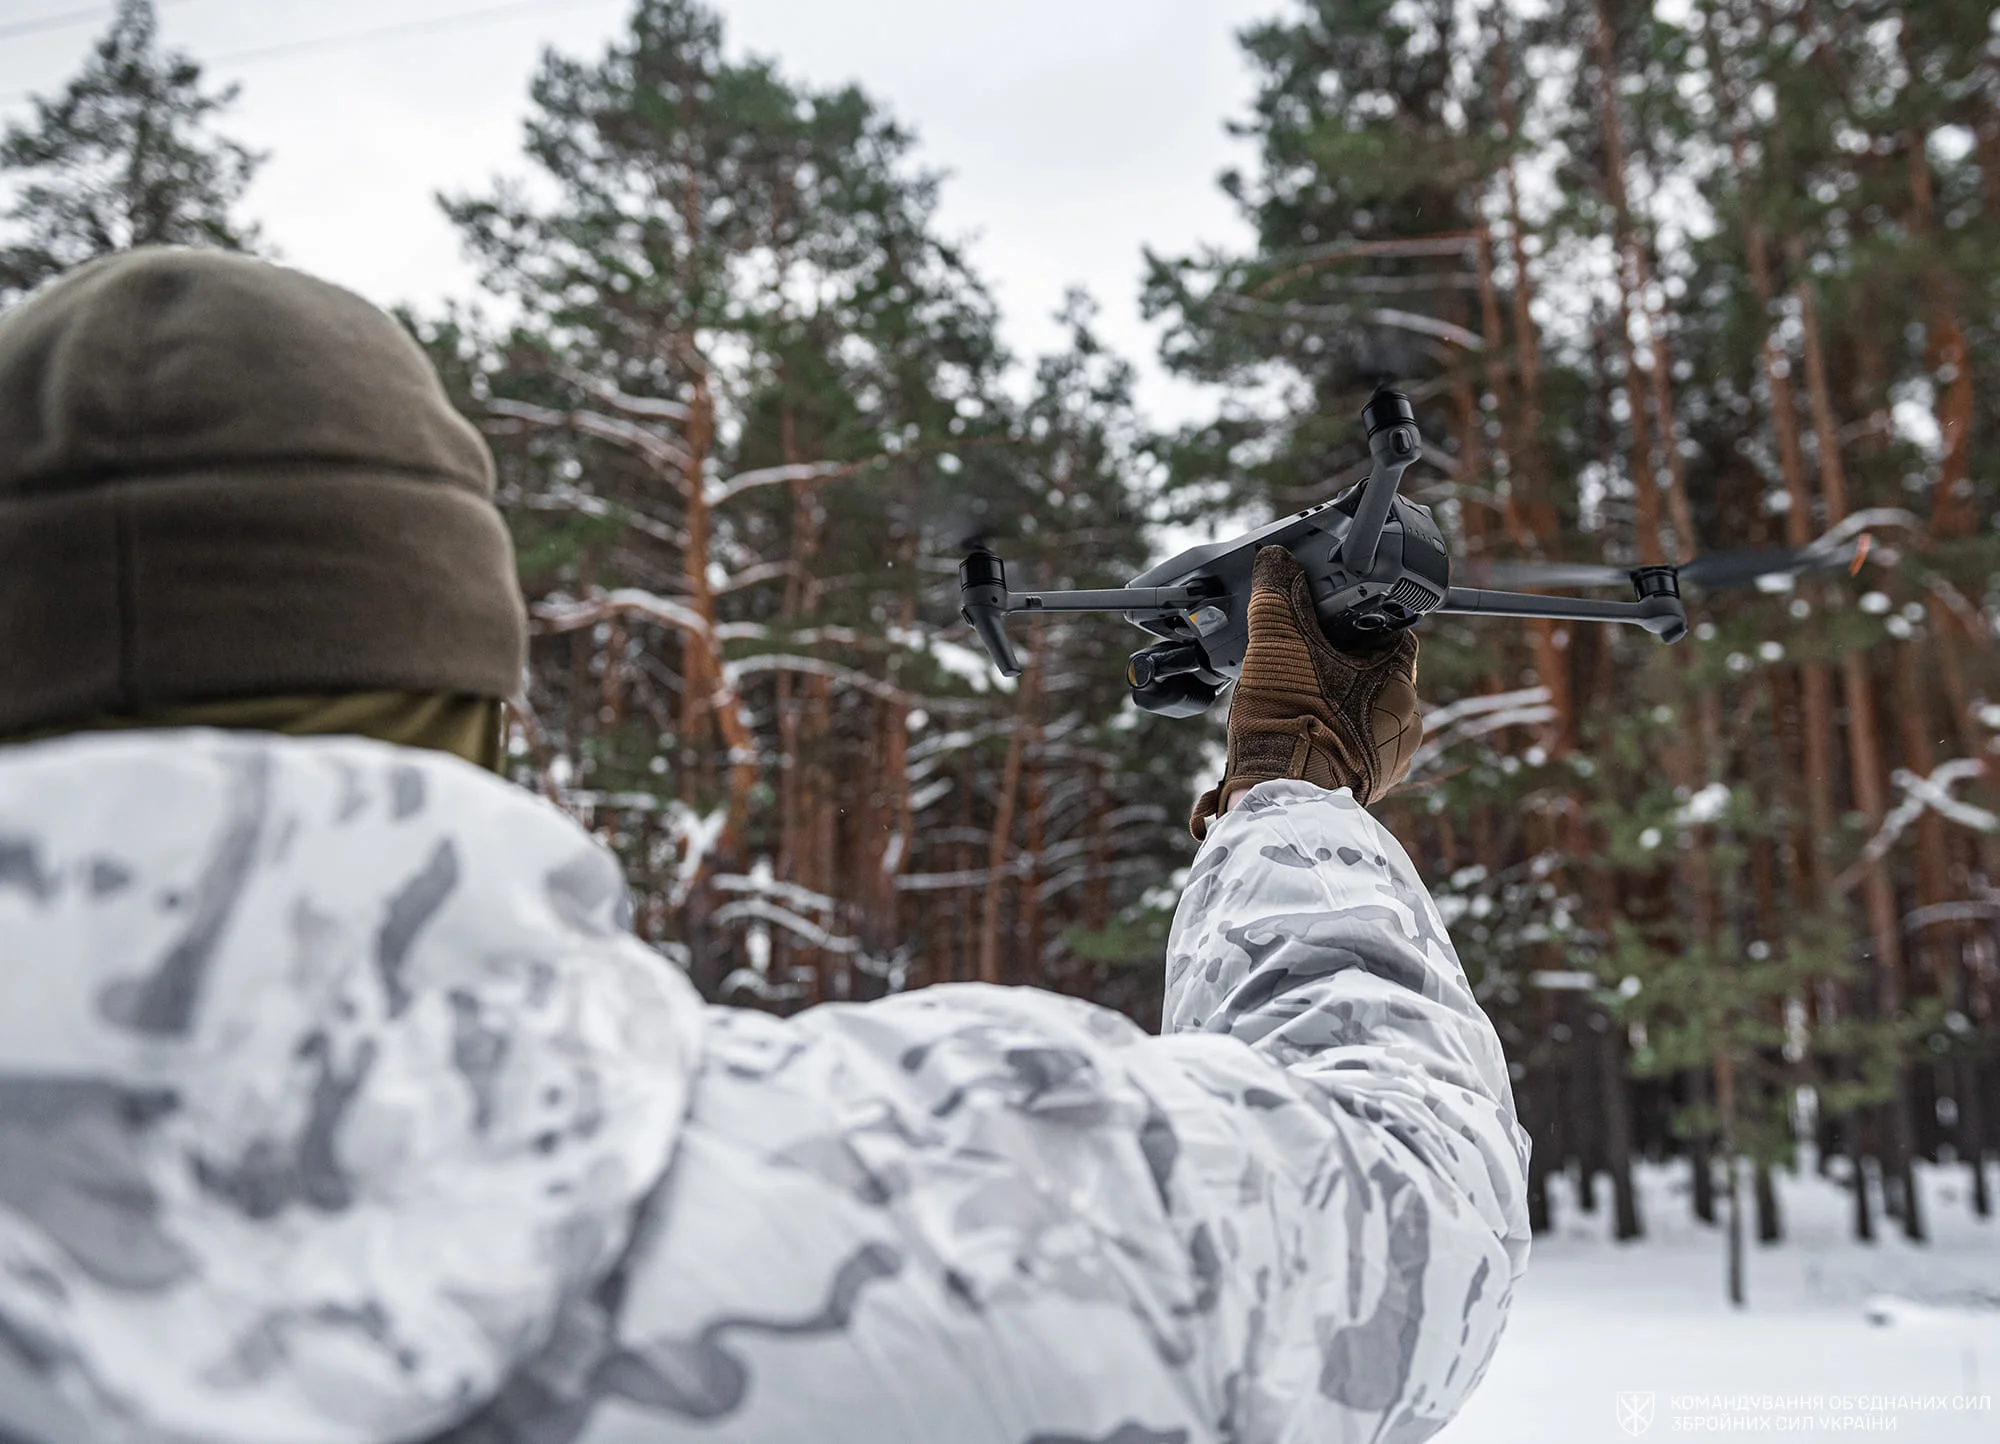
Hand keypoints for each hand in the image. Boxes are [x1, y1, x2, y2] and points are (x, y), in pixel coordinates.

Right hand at [1190, 545, 1419, 838]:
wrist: (1279, 799)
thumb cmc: (1288, 721)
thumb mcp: (1277, 641)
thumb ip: (1277, 593)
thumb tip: (1275, 560)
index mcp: (1400, 679)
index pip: (1392, 630)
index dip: (1357, 620)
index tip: (1326, 621)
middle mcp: (1407, 720)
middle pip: (1377, 672)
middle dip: (1341, 665)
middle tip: (1301, 662)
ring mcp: (1393, 759)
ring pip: (1367, 712)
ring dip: (1338, 703)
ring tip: (1296, 702)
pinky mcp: (1371, 786)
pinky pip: (1357, 748)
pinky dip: (1333, 737)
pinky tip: (1301, 735)